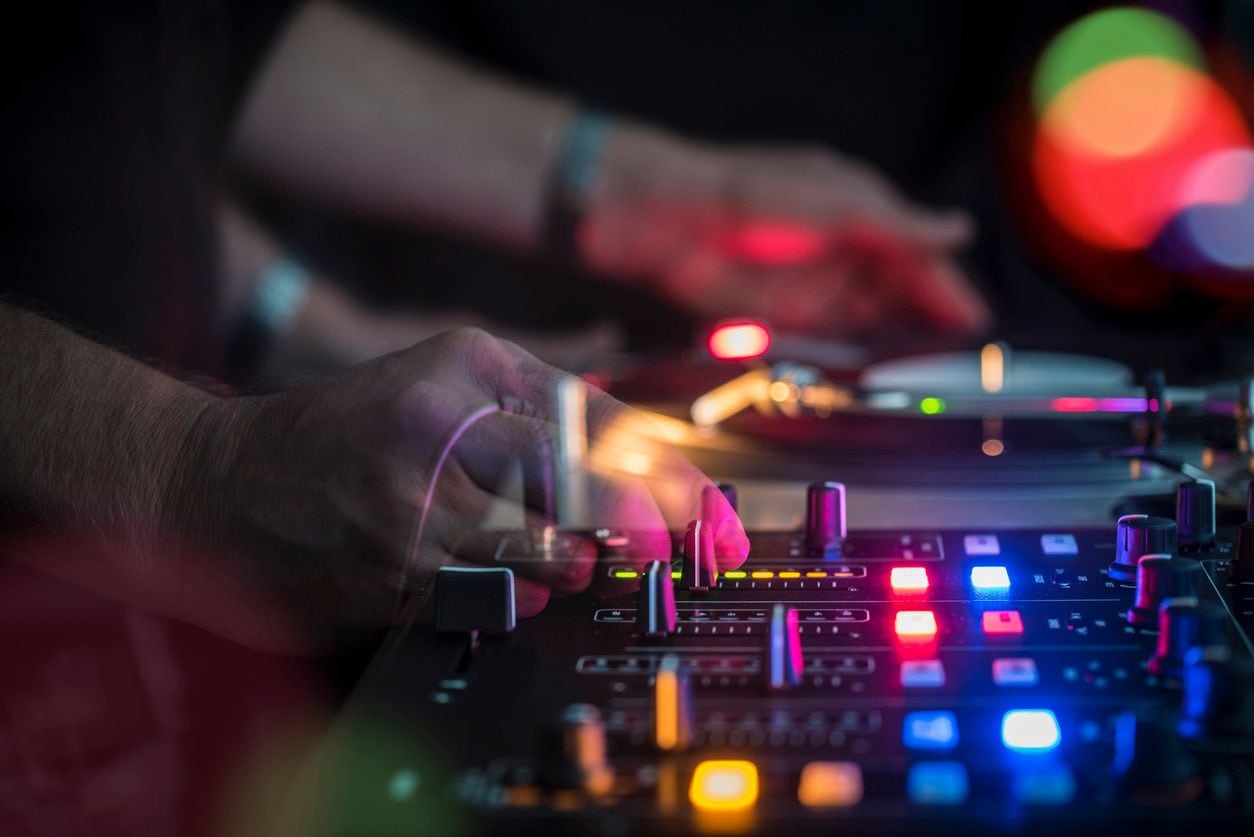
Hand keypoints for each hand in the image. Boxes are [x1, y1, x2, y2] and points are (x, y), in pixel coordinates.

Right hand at [177, 328, 746, 652]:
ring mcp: (414, 494)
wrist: (218, 480)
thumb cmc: (347, 434)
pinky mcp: (390, 564)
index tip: (714, 514)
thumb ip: (536, 410)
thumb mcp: (441, 382)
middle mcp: (445, 417)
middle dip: (648, 525)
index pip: (601, 416)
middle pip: (588, 479)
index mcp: (470, 362)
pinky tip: (519, 582)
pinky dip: (522, 596)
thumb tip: (643, 459)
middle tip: (679, 550)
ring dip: (579, 564)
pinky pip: (490, 594)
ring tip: (579, 559)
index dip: (672, 473)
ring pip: (548, 545)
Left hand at [578, 127, 992, 337]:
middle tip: (957, 358)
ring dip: (895, 340)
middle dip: (927, 319)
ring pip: (868, 315)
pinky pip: (829, 335)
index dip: (947, 287)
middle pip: (898, 288)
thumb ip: (897, 226)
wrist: (664, 216)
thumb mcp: (834, 201)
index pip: (918, 252)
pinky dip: (853, 351)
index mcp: (858, 205)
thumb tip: (959, 230)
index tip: (975, 323)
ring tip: (927, 373)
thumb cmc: (744, 189)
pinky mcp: (781, 310)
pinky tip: (876, 370)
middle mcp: (840, 243)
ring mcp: (811, 278)